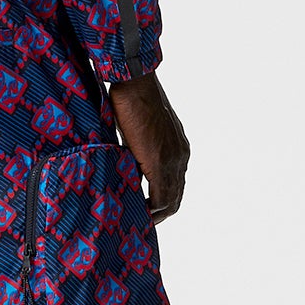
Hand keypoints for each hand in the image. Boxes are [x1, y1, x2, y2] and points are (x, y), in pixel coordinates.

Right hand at [108, 72, 189, 222]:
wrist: (135, 81)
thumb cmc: (133, 96)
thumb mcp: (140, 126)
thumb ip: (138, 146)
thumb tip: (123, 159)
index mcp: (178, 146)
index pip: (175, 182)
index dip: (163, 199)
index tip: (146, 207)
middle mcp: (181, 156)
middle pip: (176, 196)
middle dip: (160, 213)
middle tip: (142, 223)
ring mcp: (173, 161)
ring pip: (171, 201)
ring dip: (156, 215)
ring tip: (139, 223)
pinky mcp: (159, 164)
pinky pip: (160, 198)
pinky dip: (151, 211)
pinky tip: (138, 215)